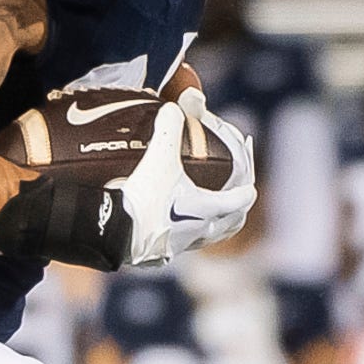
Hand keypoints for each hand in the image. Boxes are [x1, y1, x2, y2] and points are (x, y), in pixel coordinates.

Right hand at [112, 89, 256, 266]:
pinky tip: (174, 229)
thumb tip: (173, 108)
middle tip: (237, 202)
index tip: (252, 187)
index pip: (239, 200)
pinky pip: (179, 246)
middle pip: (230, 225)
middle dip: (237, 213)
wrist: (111, 231)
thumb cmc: (144, 196)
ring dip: (213, 226)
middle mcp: (198, 231)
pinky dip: (184, 236)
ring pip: (206, 238)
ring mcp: (178, 246)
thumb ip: (168, 128)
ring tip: (209, 216)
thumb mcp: (159, 157)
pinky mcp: (157, 256)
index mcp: (206, 208)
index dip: (247, 192)